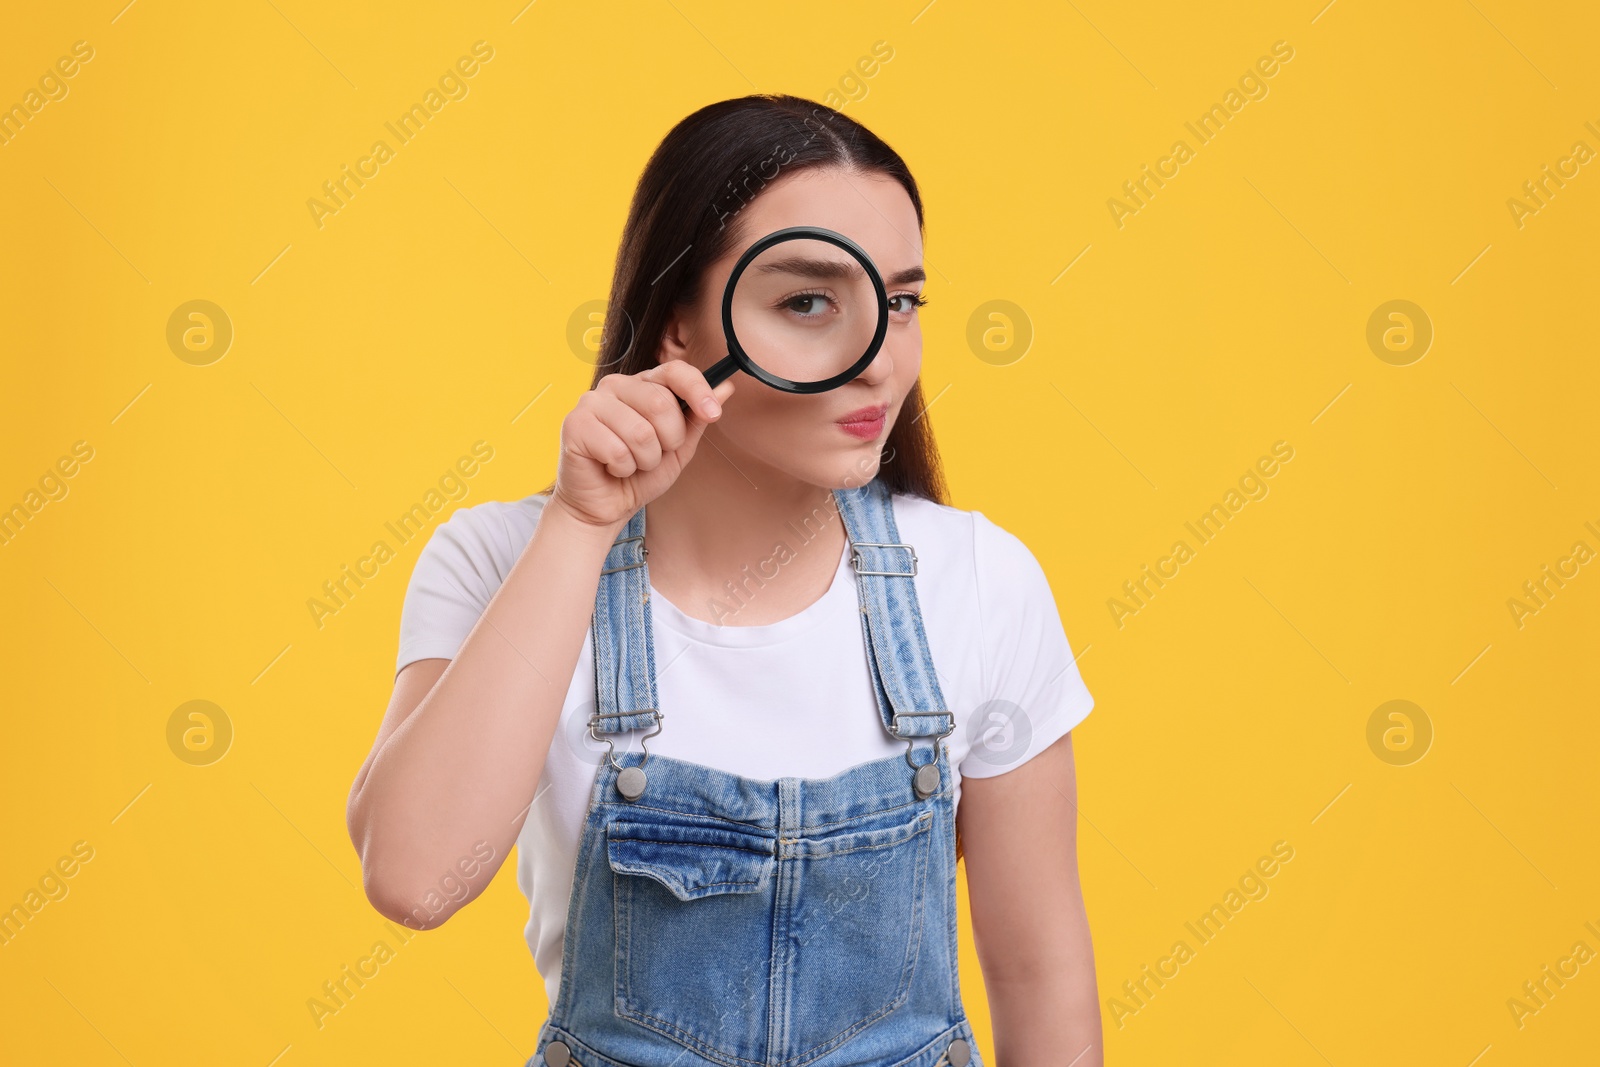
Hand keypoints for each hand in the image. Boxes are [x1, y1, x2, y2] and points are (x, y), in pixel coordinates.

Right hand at [551, 359, 736, 529]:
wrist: (605, 506)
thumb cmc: (639, 474)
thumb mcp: (679, 447)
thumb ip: (697, 417)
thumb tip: (726, 387)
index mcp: (643, 385)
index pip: (674, 371)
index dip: (698, 391)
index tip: (713, 414)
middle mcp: (616, 385)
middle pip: (661, 403)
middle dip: (668, 441)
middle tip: (653, 455)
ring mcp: (591, 402)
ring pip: (640, 431)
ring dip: (644, 460)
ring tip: (631, 464)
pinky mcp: (574, 424)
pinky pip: (616, 449)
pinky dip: (621, 468)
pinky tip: (611, 468)